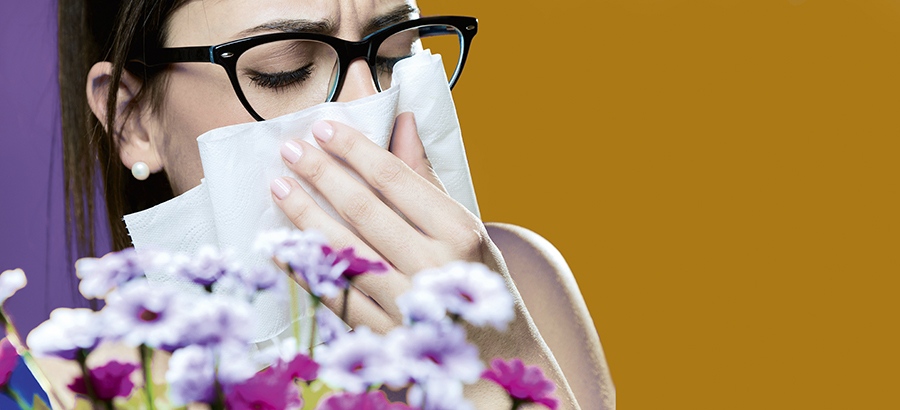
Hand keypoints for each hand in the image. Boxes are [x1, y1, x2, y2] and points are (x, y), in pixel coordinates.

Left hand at [270, 113, 579, 408]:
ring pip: (343, 250)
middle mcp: (434, 267)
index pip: (396, 179)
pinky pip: (334, 295)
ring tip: (279, 186)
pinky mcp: (382, 336)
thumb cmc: (471, 279)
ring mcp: (406, 304)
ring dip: (303, 215)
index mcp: (459, 232)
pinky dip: (305, 268)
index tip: (324, 128)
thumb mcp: (462, 227)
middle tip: (289, 149)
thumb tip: (402, 122)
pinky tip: (282, 244)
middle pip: (364, 210)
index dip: (355, 150)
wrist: (493, 357)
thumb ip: (425, 179)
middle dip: (321, 174)